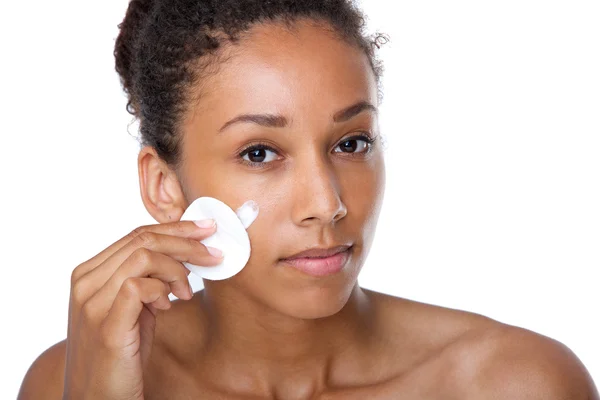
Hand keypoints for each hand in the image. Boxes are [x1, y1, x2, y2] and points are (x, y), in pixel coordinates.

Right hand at [63, 220, 222, 398]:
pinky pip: (139, 286)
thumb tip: (183, 257)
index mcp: (90, 273)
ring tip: (186, 292)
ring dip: (177, 268)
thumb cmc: (120, 356)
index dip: (176, 229)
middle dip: (186, 242)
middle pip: (143, 239)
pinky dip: (163, 289)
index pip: (137, 234)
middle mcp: (85, 281)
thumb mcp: (135, 310)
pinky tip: (169, 305)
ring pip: (143, 256)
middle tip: (213, 254)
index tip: (206, 230)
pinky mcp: (106, 324)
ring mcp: (91, 302)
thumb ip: (148, 281)